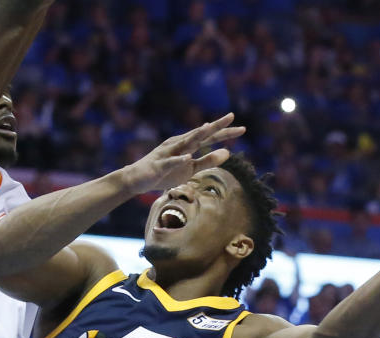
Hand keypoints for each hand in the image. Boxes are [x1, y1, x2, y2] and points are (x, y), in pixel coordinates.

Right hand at [120, 113, 245, 193]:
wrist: (136, 179)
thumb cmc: (165, 173)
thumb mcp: (191, 169)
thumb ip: (208, 161)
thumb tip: (228, 152)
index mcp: (187, 144)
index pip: (209, 137)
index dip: (225, 132)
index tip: (242, 128)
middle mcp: (178, 144)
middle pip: (200, 134)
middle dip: (215, 126)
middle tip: (231, 116)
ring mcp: (168, 153)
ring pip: (185, 143)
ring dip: (197, 135)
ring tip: (210, 128)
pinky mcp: (159, 165)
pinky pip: (171, 162)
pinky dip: (179, 159)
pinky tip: (188, 157)